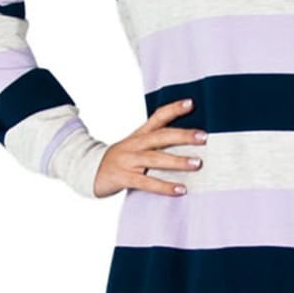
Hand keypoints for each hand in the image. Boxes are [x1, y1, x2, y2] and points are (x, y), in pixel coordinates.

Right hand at [92, 96, 206, 197]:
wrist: (89, 171)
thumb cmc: (121, 160)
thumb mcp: (136, 147)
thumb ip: (157, 145)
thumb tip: (187, 145)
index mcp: (139, 135)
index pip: (157, 117)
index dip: (173, 109)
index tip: (191, 103)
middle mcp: (134, 144)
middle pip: (160, 136)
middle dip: (183, 136)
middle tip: (204, 137)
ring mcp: (128, 160)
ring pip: (155, 159)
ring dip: (178, 161)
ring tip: (197, 163)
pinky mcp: (123, 177)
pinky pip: (147, 182)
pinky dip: (165, 186)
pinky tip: (181, 189)